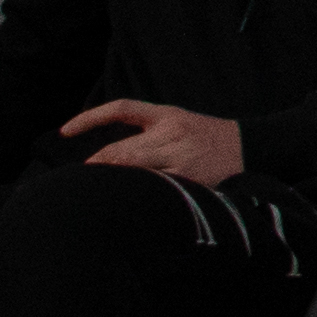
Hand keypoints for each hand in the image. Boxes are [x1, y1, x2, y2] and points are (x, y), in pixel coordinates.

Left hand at [62, 99, 247, 184]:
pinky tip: (125, 208)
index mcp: (167, 115)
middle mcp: (172, 133)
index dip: (89, 118)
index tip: (64, 132)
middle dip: (95, 169)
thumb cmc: (208, 139)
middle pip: (119, 152)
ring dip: (109, 186)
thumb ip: (147, 136)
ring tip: (94, 197)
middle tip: (79, 183)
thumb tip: (105, 161)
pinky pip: (154, 190)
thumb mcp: (179, 123)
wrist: (252, 148)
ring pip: (131, 173)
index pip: (121, 109)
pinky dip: (135, 198)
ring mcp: (181, 158)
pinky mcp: (190, 180)